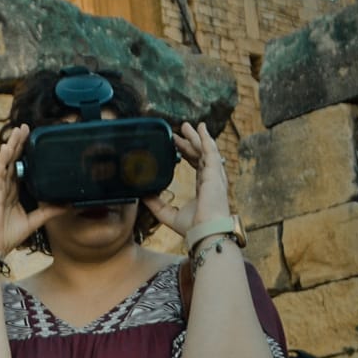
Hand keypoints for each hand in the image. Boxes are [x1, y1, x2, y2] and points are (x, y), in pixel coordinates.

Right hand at [0, 125, 64, 258]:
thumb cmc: (7, 236)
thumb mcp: (35, 221)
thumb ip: (50, 211)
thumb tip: (68, 205)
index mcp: (13, 192)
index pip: (19, 168)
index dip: (25, 154)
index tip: (33, 141)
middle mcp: (5, 187)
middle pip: (13, 159)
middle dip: (19, 143)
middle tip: (26, 127)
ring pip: (5, 160)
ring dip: (12, 144)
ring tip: (18, 129)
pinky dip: (2, 158)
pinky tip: (8, 146)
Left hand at [143, 122, 230, 241]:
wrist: (205, 232)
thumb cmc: (193, 228)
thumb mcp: (167, 214)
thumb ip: (156, 204)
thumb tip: (142, 195)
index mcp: (203, 187)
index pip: (195, 164)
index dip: (186, 153)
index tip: (175, 144)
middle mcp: (210, 179)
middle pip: (199, 154)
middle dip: (190, 141)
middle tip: (179, 131)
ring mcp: (214, 175)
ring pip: (205, 150)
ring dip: (196, 137)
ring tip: (187, 126)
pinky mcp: (215, 174)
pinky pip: (211, 152)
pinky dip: (206, 139)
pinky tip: (201, 129)